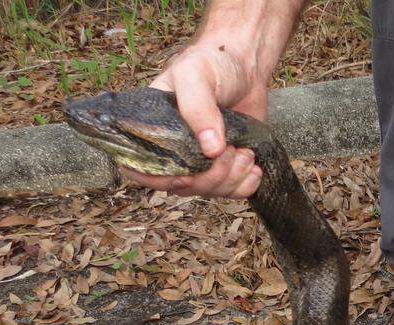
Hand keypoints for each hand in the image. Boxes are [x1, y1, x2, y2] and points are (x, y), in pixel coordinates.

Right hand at [119, 42, 266, 198]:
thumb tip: (210, 150)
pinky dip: (245, 186)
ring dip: (232, 178)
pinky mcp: (226, 165)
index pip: (140, 168)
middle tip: (231, 150)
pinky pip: (231, 191)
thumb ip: (197, 107)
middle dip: (210, 176)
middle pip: (182, 186)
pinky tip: (254, 167)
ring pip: (208, 190)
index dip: (159, 180)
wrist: (245, 66)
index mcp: (153, 127)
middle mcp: (174, 148)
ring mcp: (201, 160)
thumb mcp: (196, 74)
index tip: (185, 175)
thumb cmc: (212, 63)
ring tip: (245, 152)